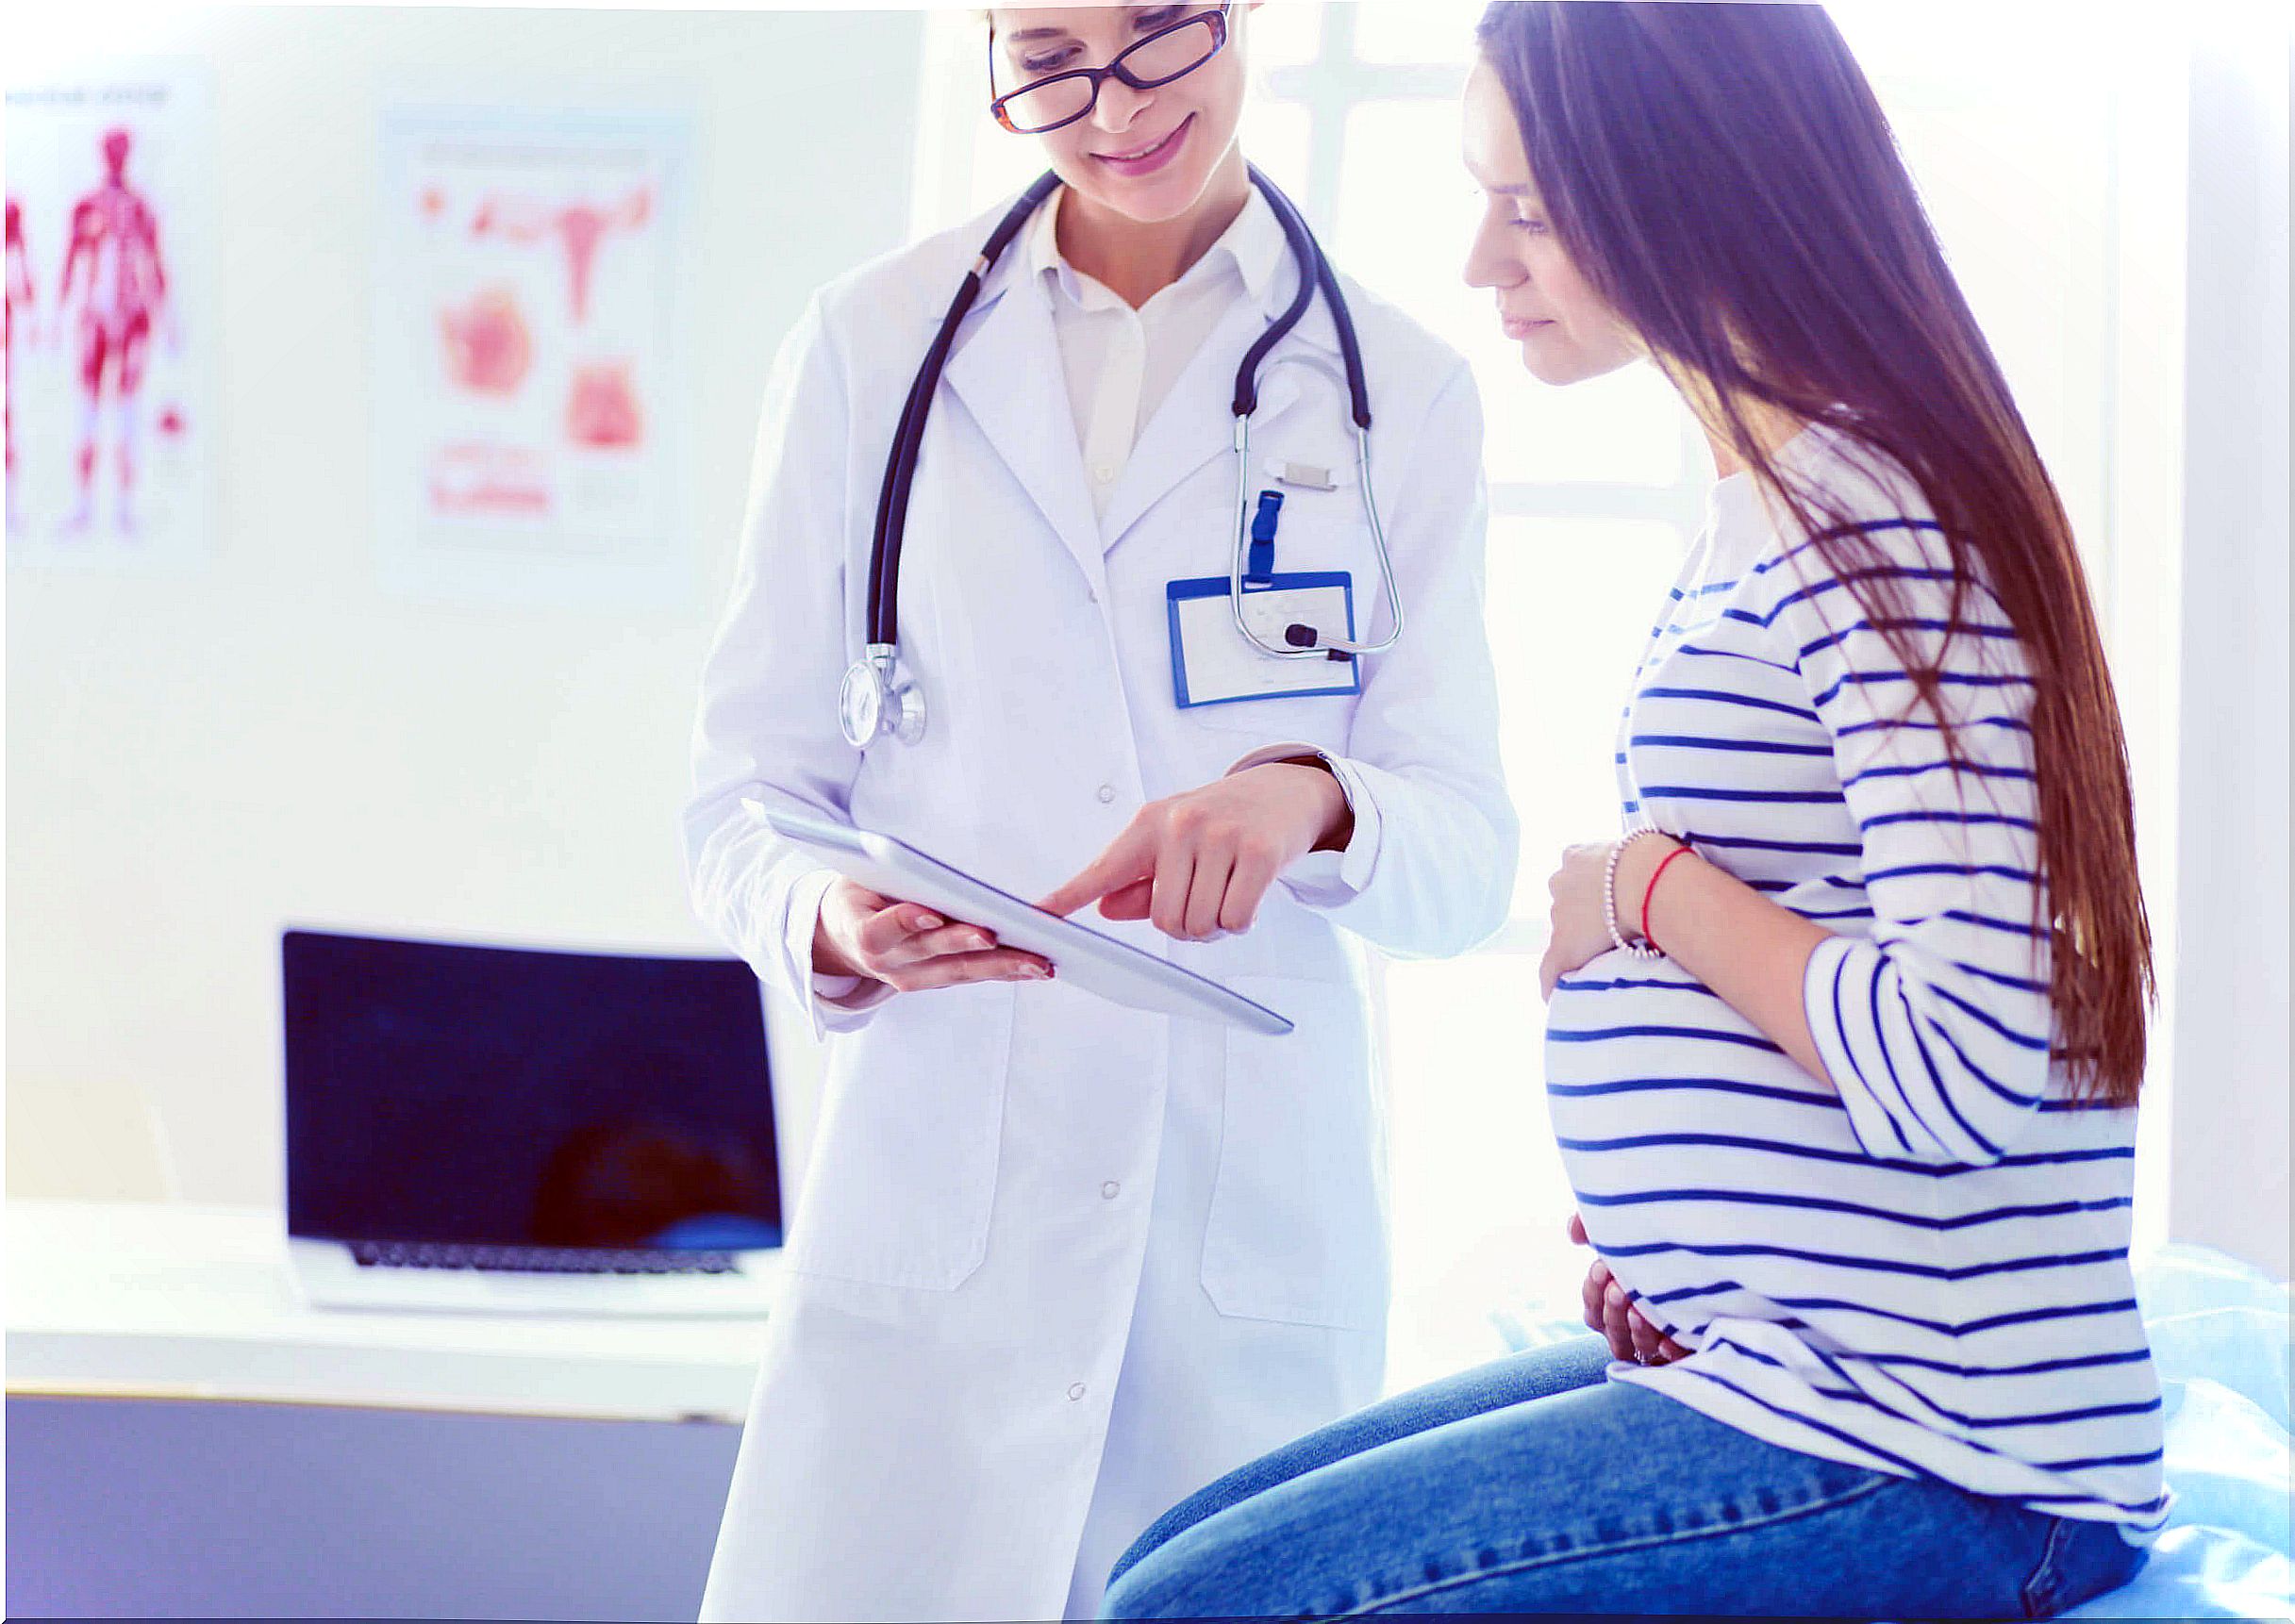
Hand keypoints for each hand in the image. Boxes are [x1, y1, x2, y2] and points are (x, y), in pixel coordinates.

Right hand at [812, 877, 1051, 992]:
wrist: (840, 938)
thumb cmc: (857, 897)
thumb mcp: (857, 879)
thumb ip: (883, 874)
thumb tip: (914, 864)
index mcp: (861, 932)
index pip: (881, 930)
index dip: (906, 922)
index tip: (931, 913)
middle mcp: (886, 963)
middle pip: (931, 953)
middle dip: (967, 945)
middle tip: (997, 936)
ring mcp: (910, 979)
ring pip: (959, 972)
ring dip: (1001, 968)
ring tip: (1038, 963)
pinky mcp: (931, 983)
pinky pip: (969, 976)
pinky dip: (1002, 972)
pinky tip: (1033, 967)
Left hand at [1036, 762, 1348, 940]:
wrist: (1286, 791)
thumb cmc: (1223, 822)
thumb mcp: (1173, 842)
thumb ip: (1138, 880)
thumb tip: (1105, 909)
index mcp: (1149, 824)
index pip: (1102, 870)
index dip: (1068, 898)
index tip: (1037, 916)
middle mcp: (1180, 825)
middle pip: (1165, 920)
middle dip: (1187, 926)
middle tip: (1206, 900)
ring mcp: (1221, 836)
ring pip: (1200, 924)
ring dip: (1217, 925)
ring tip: (1229, 893)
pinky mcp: (1260, 853)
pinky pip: (1236, 919)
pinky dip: (1242, 922)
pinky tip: (1249, 895)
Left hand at [1538, 835, 1682, 998]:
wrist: (1646, 879)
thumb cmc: (1653, 860)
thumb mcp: (1640, 847)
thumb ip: (1633, 858)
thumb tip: (1656, 865)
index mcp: (1576, 857)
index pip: (1573, 876)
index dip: (1588, 891)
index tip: (1603, 901)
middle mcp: (1560, 883)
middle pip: (1565, 905)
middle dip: (1582, 917)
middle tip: (1608, 930)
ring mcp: (1559, 916)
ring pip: (1563, 934)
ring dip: (1578, 944)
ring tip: (1600, 958)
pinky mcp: (1563, 946)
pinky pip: (1550, 970)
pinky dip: (1553, 982)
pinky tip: (1556, 995)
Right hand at [1569, 1211, 1689, 1365]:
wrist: (1728, 1251)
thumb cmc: (1669, 1242)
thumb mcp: (1631, 1230)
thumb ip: (1596, 1227)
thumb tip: (1574, 1235)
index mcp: (1616, 1299)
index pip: (1592, 1307)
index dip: (1592, 1291)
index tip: (1601, 1269)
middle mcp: (1633, 1322)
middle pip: (1607, 1328)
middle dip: (1610, 1308)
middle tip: (1620, 1287)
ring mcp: (1658, 1338)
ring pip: (1631, 1346)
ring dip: (1633, 1330)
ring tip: (1641, 1311)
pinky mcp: (1686, 1348)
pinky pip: (1670, 1360)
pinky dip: (1668, 1350)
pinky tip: (1669, 1340)